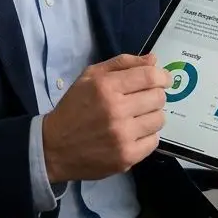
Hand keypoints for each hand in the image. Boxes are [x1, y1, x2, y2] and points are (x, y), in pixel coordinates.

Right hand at [41, 53, 169, 182]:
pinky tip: (134, 133)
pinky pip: (154, 141)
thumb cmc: (75, 107)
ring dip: (152, 116)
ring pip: (159, 119)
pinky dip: (147, 136)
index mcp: (106, 87)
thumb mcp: (90, 76)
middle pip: (158, 97)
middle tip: (144, 99)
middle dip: (155, 95)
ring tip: (137, 117)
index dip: (162, 76)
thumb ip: (122, 64)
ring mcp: (122, 136)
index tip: (163, 79)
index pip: (150, 76)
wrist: (54, 147)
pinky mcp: (126, 157)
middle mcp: (116, 110)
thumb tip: (153, 60)